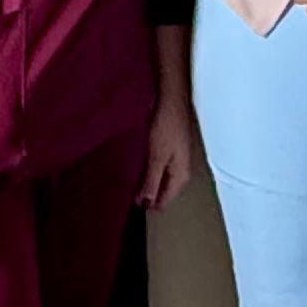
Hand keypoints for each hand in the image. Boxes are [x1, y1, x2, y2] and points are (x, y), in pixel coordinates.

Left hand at [138, 87, 202, 212]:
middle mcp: (179, 172)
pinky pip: (157, 169)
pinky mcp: (168, 152)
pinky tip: (135, 169)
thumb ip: (151, 181)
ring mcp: (174, 162)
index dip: (147, 205)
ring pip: (159, 181)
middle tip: (126, 195)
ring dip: (145, 183)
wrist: (171, 102)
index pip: (164, 201)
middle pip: (162, 192)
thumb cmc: (166, 127)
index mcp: (180, 176)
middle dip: (146, 195)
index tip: (130, 204)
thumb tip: (145, 203)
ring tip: (128, 184)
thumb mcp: (156, 157)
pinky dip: (147, 171)